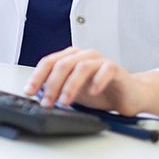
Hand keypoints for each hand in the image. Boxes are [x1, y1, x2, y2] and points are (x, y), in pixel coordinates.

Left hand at [23, 47, 149, 114]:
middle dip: (52, 84)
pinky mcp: (115, 68)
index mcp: (70, 58)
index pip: (48, 62)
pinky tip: (92, 93)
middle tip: (47, 102)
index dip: (37, 77)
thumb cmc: (101, 92)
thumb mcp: (73, 93)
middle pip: (62, 64)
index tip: (29, 91)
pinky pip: (105, 70)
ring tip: (65, 102)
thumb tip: (38, 97)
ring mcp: (99, 60)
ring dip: (70, 86)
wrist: (129, 95)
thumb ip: (57, 91)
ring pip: (81, 67)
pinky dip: (97, 81)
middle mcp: (83, 55)